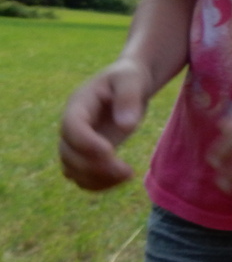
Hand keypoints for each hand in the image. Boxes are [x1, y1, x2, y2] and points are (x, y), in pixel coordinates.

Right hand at [59, 61, 152, 190]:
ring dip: (96, 179)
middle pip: (69, 154)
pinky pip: (82, 176)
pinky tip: (122, 180)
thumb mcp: (132, 79)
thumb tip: (126, 126)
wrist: (128, 85)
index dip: (85, 143)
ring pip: (72, 170)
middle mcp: (72, 126)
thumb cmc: (129, 78)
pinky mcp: (87, 154)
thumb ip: (129, 98)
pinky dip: (98, 184)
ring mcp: (77, 142)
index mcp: (78, 104)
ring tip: (127, 175)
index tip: (110, 152)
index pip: (71, 127)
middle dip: (95, 166)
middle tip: (127, 170)